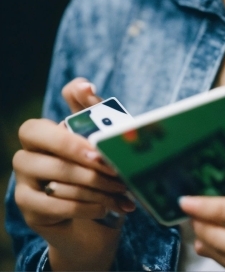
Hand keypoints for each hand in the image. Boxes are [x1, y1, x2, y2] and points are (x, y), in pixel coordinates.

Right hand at [12, 77, 133, 270]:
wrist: (95, 219)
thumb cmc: (99, 170)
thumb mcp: (103, 139)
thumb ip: (95, 112)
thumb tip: (86, 85)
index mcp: (42, 135)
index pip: (38, 122)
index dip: (62, 120)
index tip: (93, 123)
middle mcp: (26, 155)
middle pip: (41, 141)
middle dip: (76, 148)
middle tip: (105, 160)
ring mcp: (23, 183)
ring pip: (55, 174)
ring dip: (93, 182)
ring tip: (120, 188)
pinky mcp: (29, 209)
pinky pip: (55, 205)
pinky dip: (85, 205)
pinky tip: (105, 206)